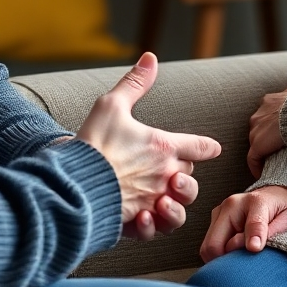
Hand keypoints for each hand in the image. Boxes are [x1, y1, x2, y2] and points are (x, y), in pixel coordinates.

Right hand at [76, 52, 220, 227]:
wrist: (75, 184)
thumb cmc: (95, 143)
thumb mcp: (113, 104)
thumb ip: (135, 83)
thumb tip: (150, 58)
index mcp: (163, 146)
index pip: (198, 146)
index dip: (206, 146)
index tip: (212, 148)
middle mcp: (164, 175)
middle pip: (189, 177)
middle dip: (184, 174)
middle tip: (170, 171)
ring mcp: (153, 201)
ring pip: (179, 207)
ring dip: (175, 203)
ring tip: (163, 198)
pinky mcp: (138, 222)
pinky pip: (156, 228)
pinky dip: (154, 224)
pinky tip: (145, 216)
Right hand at [200, 185, 286, 261]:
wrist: (278, 194)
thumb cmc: (285, 209)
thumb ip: (269, 233)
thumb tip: (251, 248)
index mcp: (254, 202)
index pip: (248, 228)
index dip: (251, 244)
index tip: (255, 251)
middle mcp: (230, 205)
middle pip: (214, 244)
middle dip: (227, 262)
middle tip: (245, 268)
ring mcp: (219, 212)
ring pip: (208, 248)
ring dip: (222, 260)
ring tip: (242, 260)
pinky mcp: (215, 220)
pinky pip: (210, 246)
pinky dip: (220, 256)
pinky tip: (235, 256)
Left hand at [247, 82, 286, 177]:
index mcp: (269, 101)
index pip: (265, 118)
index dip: (271, 130)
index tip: (279, 139)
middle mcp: (259, 114)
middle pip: (258, 131)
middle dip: (265, 141)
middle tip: (276, 152)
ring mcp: (257, 129)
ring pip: (255, 145)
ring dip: (263, 154)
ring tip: (272, 164)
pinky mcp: (258, 144)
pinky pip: (253, 159)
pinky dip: (257, 167)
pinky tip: (265, 174)